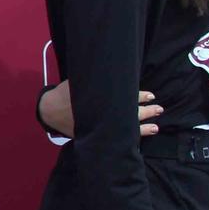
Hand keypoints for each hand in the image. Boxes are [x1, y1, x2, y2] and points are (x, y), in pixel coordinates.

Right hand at [36, 82, 158, 137]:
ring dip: (143, 128)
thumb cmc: (66, 94)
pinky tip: (139, 138)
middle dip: (145, 112)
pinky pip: (117, 139)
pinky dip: (130, 138)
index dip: (139, 96)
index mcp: (100, 100)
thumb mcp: (79, 82)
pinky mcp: (96, 135)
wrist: (50, 111)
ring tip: (155, 127)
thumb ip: (95, 80)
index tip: (149, 96)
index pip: (125, 99)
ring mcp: (100, 127)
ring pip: (126, 129)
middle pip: (129, 114)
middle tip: (158, 109)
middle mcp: (102, 115)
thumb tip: (115, 70)